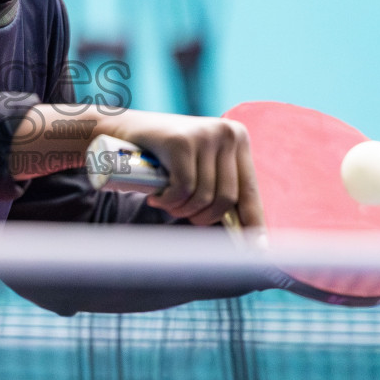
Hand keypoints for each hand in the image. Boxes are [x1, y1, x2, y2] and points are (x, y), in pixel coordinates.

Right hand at [106, 111, 265, 229]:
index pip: (250, 189)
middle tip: (182, 215)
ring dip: (182, 210)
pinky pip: (184, 189)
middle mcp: (226, 133)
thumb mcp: (199, 163)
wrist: (122, 129)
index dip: (253, 221)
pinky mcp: (181, 142)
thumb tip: (243, 231)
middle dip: (203, 217)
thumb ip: (220, 185)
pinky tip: (157, 198)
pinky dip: (170, 201)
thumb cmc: (163, 154)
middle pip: (226, 198)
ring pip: (204, 196)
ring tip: (167, 204)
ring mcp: (204, 135)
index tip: (257, 250)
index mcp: (238, 138)